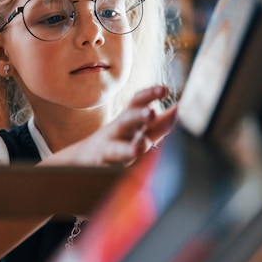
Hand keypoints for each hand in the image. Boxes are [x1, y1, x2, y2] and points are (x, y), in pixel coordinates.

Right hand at [43, 86, 176, 166]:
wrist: (80, 160)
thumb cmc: (117, 142)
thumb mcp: (138, 130)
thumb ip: (160, 122)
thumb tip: (181, 109)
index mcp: (128, 120)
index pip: (137, 102)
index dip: (150, 94)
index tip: (164, 89)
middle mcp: (117, 132)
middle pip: (127, 120)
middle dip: (138, 116)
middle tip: (150, 113)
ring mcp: (107, 150)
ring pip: (117, 148)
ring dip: (127, 149)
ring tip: (138, 149)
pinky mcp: (101, 168)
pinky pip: (110, 170)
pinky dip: (117, 172)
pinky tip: (126, 172)